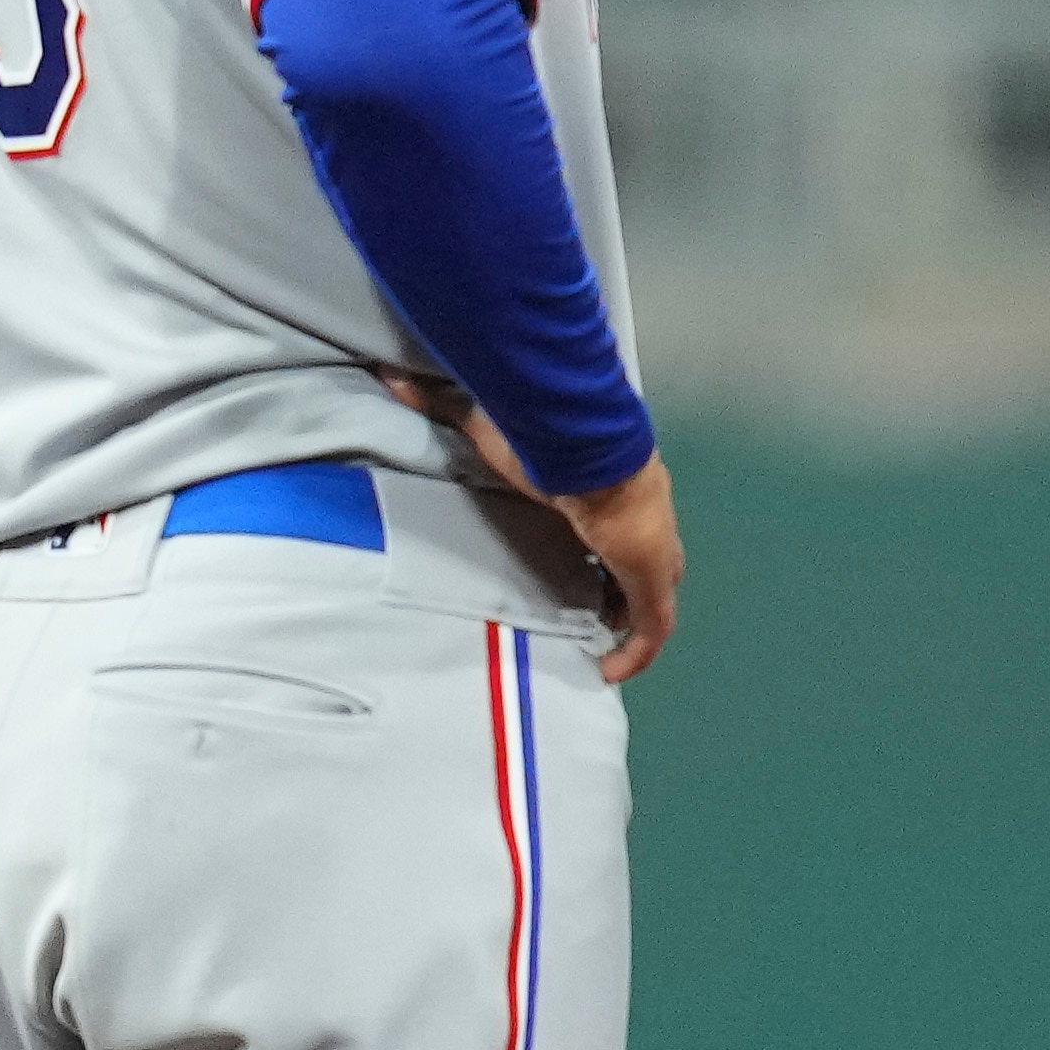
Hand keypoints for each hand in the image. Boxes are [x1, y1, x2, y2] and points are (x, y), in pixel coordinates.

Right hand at [374, 366, 687, 681]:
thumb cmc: (549, 437)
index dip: (602, 547)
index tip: (578, 564)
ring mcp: (654, 549)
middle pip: (645, 561)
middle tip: (590, 609)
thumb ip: (447, 405)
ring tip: (596, 644)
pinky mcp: (654, 578)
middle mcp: (642, 518)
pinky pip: (653, 629)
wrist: (593, 450)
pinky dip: (637, 654)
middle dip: (621, 586)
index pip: (616, 520)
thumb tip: (396, 378)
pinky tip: (612, 671)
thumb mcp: (492, 426)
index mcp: (611, 485)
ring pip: (652, 598)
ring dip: (628, 620)